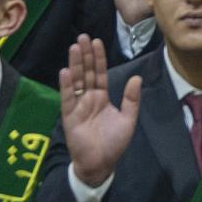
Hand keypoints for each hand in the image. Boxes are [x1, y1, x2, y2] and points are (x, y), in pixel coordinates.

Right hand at [61, 36, 143, 187]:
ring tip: (74, 47)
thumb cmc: (114, 143)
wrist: (101, 164)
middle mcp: (89, 98)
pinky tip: (65, 71)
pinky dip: (66, 85)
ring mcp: (78, 106)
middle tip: (83, 37)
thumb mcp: (127, 119)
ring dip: (75, 64)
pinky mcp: (69, 116)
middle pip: (86, 72)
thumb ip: (131, 99)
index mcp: (103, 97)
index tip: (97, 42)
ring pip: (76, 81)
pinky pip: (68, 98)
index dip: (98, 58)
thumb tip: (136, 78)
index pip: (100, 73)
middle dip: (85, 55)